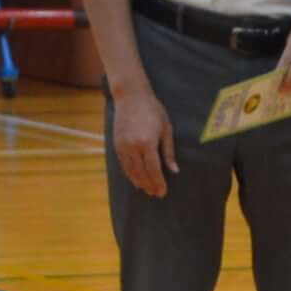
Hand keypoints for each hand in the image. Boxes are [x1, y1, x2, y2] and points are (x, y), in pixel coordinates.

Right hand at [110, 83, 176, 200]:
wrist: (131, 96)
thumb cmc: (153, 110)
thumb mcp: (166, 129)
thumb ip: (168, 152)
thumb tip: (174, 171)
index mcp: (147, 142)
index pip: (154, 170)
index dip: (158, 183)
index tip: (163, 192)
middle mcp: (133, 146)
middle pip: (142, 173)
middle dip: (150, 185)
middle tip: (156, 194)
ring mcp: (123, 145)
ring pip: (131, 171)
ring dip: (139, 182)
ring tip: (147, 189)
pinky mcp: (116, 144)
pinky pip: (123, 164)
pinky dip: (130, 174)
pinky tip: (136, 179)